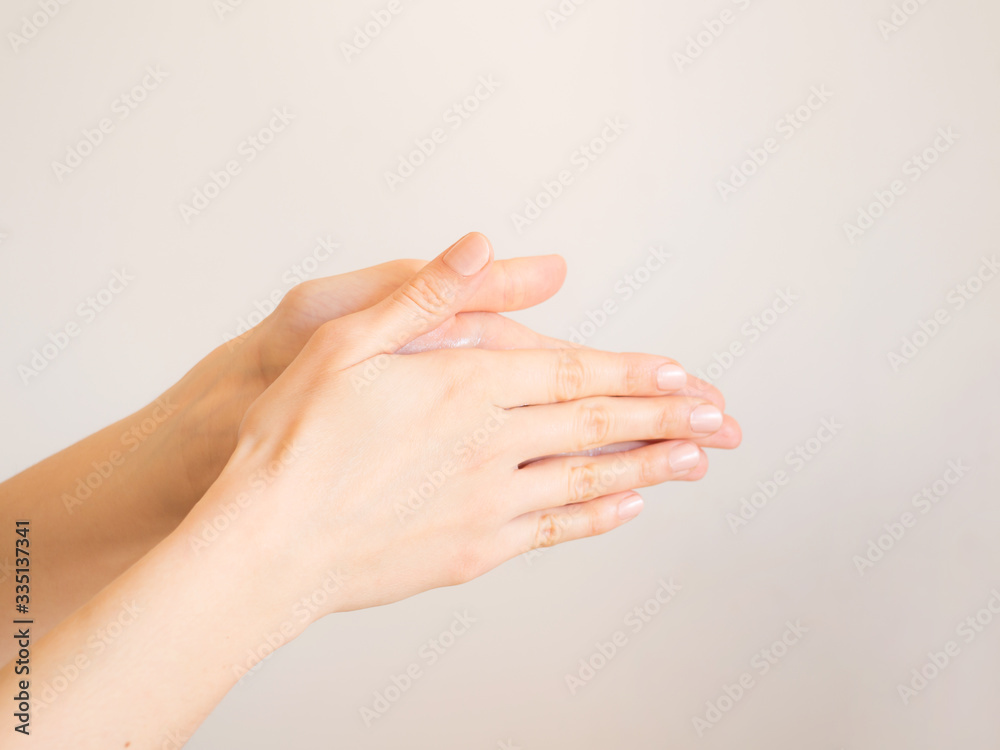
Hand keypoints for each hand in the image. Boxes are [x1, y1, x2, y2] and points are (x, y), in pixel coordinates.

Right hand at [187, 233, 740, 619]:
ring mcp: (489, 504)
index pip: (571, 372)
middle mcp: (490, 445)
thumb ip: (425, 294)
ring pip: (590, 479)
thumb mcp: (345, 342)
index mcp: (464, 387)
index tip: (681, 372)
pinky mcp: (476, 551)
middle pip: (596, 424)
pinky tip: (627, 507)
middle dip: (664, 416)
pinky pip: (556, 529)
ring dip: (651, 466)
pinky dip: (599, 514)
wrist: (266, 545)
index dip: (631, 372)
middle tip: (719, 415)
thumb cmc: (292, 440)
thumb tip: (483, 245)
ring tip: (698, 458)